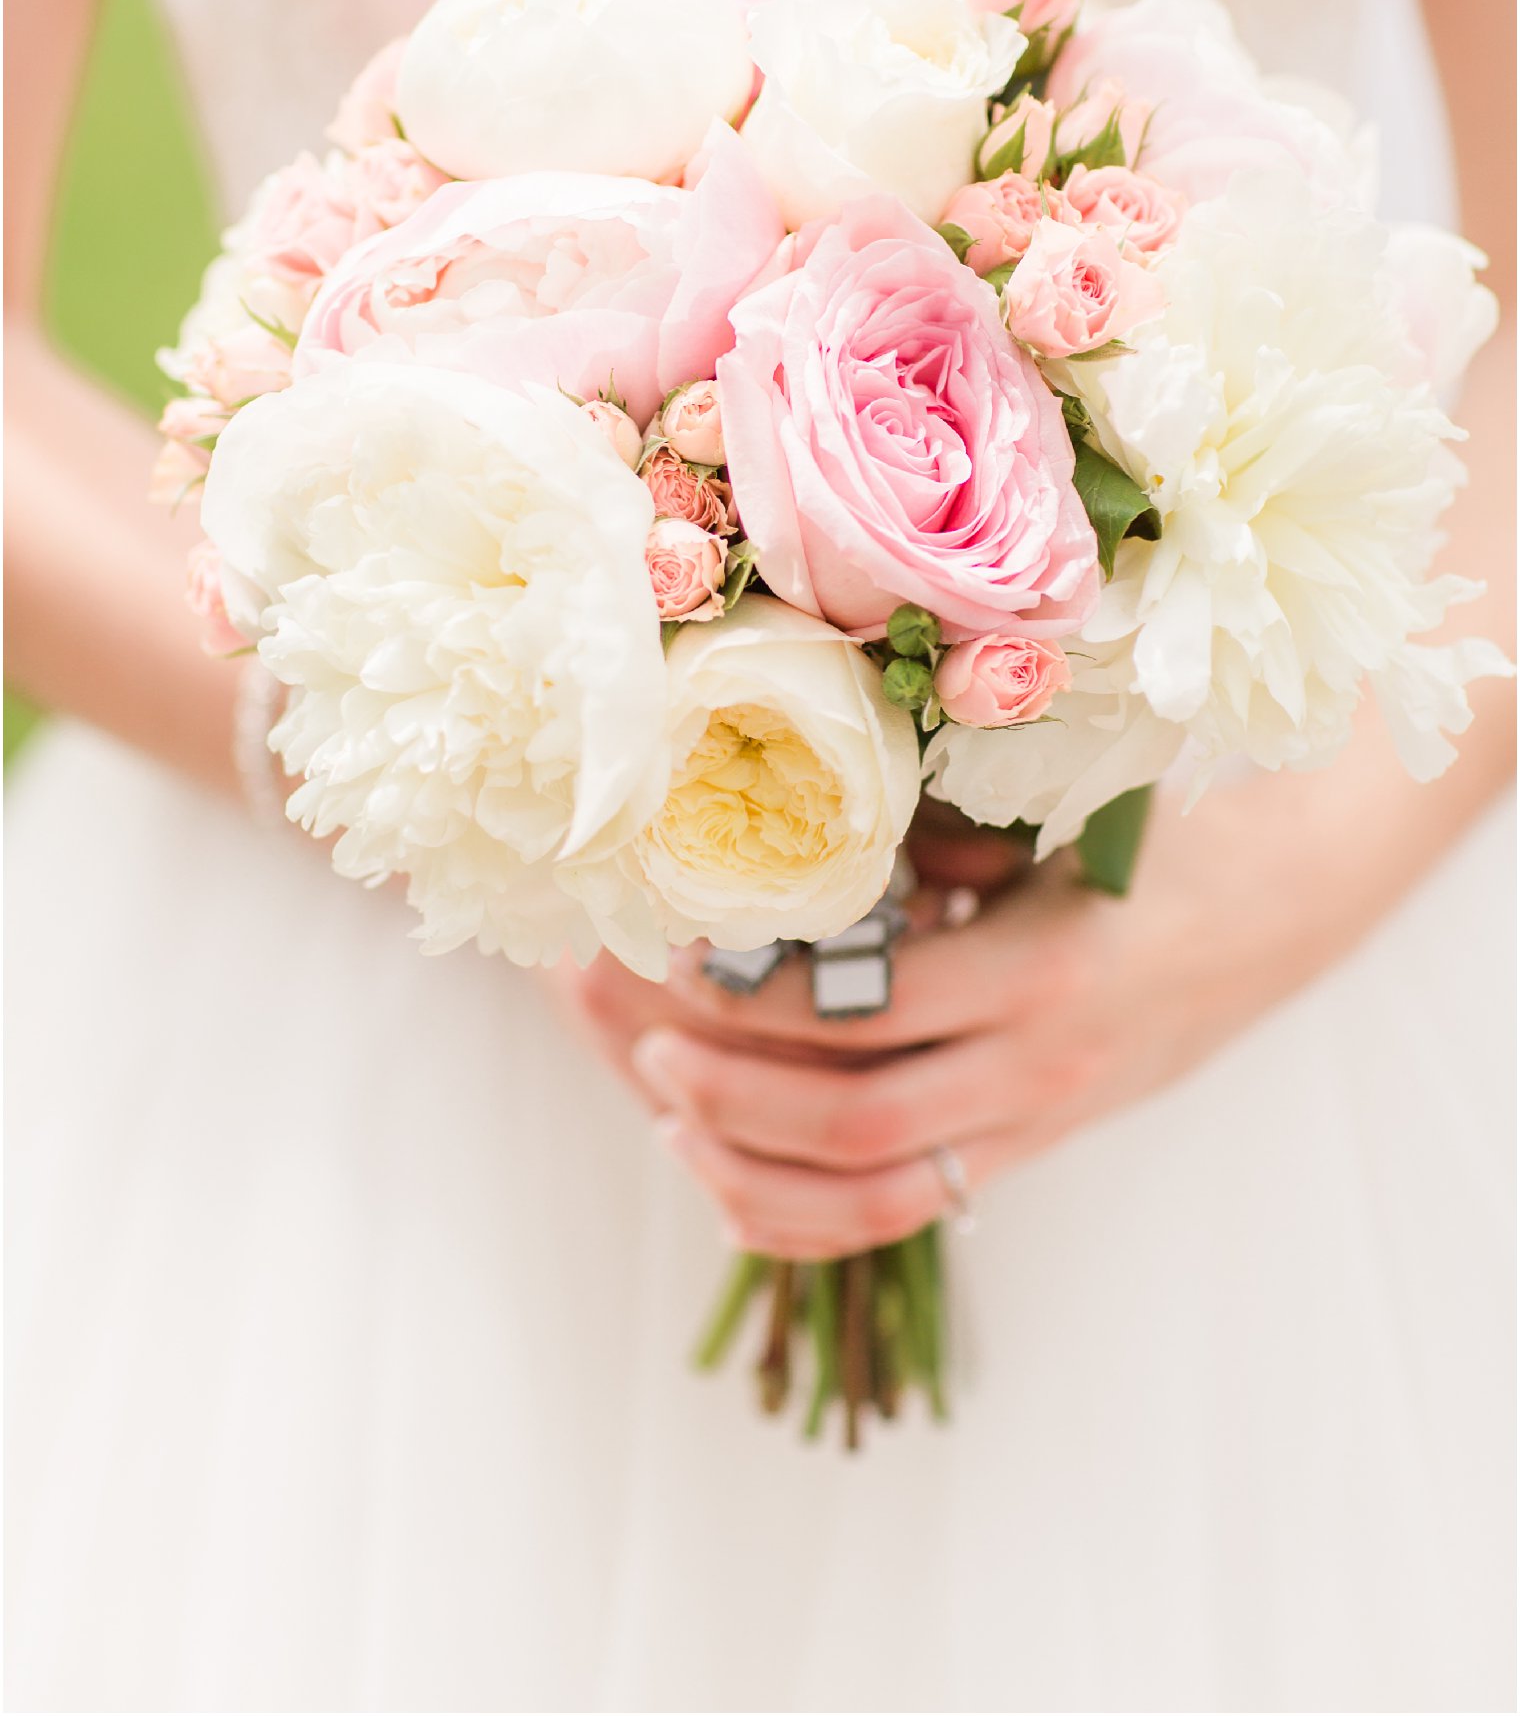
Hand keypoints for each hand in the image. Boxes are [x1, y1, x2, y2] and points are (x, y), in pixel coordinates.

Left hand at [545, 767, 1395, 1261]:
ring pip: (875, 1197)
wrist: (1289, 898)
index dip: (757, 997)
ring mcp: (1039, 1121)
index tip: (675, 952)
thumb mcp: (1060, 811)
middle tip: (649, 1044)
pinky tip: (733, 1177)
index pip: (869, 1012)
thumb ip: (939, 837)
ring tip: (670, 1115)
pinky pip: (908, 1210)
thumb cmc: (1167, 828)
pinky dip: (807, 1215)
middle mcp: (1040, 1067)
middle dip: (731, 1093)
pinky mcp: (1033, 1145)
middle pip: (853, 1124)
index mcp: (1043, 969)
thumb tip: (792, 842)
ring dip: (756, 1168)